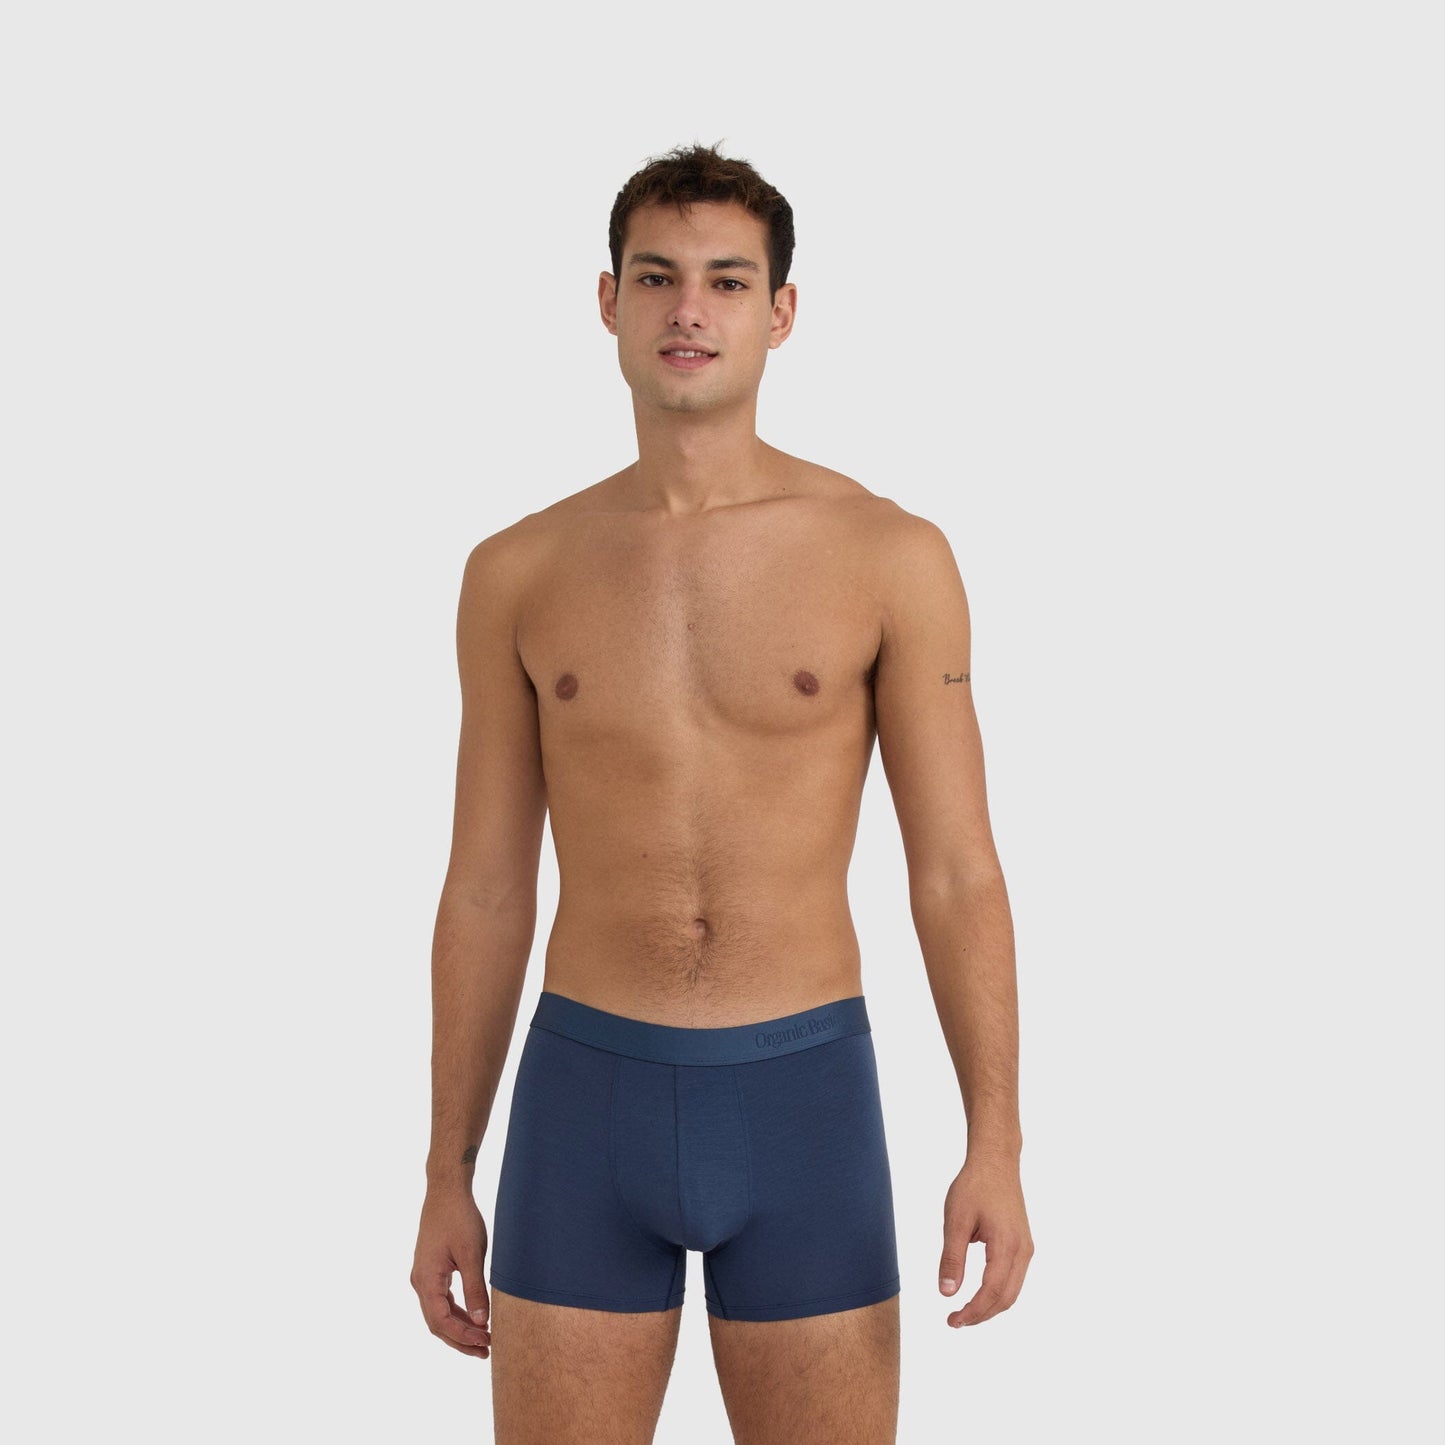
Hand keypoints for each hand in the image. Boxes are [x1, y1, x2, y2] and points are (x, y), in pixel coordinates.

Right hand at [411, 1189, 492, 1358]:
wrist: (446, 1190)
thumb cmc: (459, 1218)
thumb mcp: (471, 1254)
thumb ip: (475, 1289)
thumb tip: (481, 1322)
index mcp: (426, 1280)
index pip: (441, 1321)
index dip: (463, 1336)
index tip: (486, 1342)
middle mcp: (420, 1282)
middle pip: (437, 1323)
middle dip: (461, 1339)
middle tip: (486, 1351)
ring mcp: (424, 1276)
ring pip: (439, 1313)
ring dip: (460, 1327)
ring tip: (484, 1339)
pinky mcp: (431, 1269)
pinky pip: (442, 1299)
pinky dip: (457, 1311)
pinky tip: (475, 1318)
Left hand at [938, 1156, 1032, 1326]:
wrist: (996, 1162)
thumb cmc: (974, 1186)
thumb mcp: (955, 1220)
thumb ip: (951, 1258)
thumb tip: (946, 1293)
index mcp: (1006, 1245)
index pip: (991, 1291)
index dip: (973, 1311)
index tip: (952, 1321)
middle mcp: (1022, 1250)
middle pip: (1006, 1298)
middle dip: (981, 1315)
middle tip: (955, 1321)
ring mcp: (1026, 1248)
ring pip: (1012, 1291)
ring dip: (990, 1306)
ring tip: (964, 1312)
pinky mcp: (1023, 1244)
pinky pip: (1014, 1278)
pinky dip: (997, 1292)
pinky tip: (979, 1293)